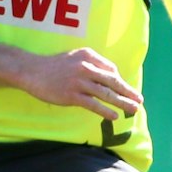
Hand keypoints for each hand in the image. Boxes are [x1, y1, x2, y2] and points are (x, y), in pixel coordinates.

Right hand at [20, 48, 142, 117]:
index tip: (125, 90)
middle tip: (139, 100)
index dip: (119, 80)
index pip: (111, 69)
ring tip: (133, 109)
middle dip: (128, 92)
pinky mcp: (71, 95)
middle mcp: (85, 67)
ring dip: (122, 103)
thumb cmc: (55, 66)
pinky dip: (105, 111)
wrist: (32, 71)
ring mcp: (78, 81)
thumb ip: (92, 64)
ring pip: (106, 94)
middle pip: (113, 81)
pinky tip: (114, 116)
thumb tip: (111, 77)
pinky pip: (93, 104)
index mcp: (88, 55)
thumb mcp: (75, 57)